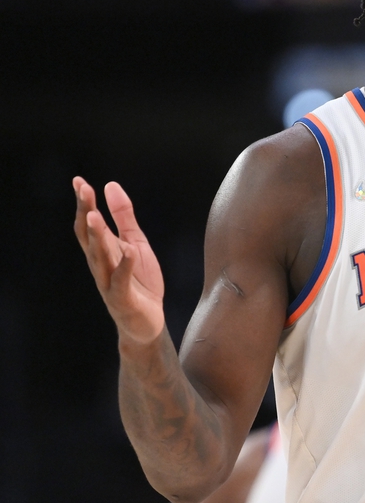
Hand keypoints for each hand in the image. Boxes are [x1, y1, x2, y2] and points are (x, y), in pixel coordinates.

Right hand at [74, 177, 165, 344]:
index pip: (88, 225)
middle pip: (90, 237)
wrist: (147, 322)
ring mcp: (109, 283)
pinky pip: (121, 281)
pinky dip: (125, 265)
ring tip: (93, 216)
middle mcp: (101, 265)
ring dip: (97, 237)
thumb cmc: (139, 281)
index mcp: (103, 251)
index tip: (79, 181)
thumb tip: (110, 185)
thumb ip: (124, 217)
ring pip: (100, 258)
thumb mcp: (136, 243)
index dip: (84, 203)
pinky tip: (129, 250)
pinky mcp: (123, 299)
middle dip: (86, 213)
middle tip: (83, 190)